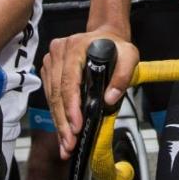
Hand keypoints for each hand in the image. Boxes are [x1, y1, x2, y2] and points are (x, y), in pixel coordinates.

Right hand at [42, 29, 139, 159]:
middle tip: (69, 144)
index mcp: (75, 47)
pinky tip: (62, 131)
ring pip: (51, 97)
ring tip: (65, 144)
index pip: (69, 82)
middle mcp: (58, 52)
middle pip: (57, 93)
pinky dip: (56, 115)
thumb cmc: (116, 46)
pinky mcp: (49, 69)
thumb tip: (110, 99)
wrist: (106, 35)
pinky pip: (50, 95)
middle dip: (63, 122)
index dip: (71, 107)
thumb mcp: (129, 56)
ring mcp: (51, 60)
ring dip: (58, 122)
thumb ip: (123, 76)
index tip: (76, 127)